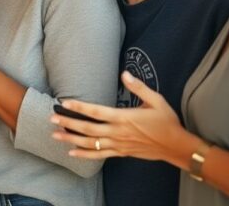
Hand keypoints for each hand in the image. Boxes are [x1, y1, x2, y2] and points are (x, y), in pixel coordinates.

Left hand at [50, 71, 195, 165]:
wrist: (175, 146)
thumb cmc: (166, 121)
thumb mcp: (156, 100)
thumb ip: (139, 87)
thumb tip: (124, 74)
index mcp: (123, 118)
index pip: (96, 112)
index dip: (79, 108)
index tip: (64, 103)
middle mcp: (117, 132)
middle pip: (87, 129)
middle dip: (68, 123)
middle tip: (52, 118)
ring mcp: (118, 145)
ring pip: (90, 144)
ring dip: (71, 140)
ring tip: (55, 135)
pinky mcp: (120, 153)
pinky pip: (99, 155)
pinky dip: (84, 155)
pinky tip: (72, 153)